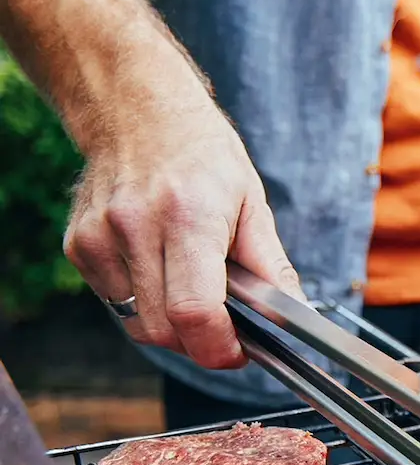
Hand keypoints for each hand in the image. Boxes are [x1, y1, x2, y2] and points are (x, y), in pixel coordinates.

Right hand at [63, 95, 302, 369]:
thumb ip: (272, 266)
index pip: (194, 311)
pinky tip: (160, 270)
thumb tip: (296, 316)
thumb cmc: (203, 157)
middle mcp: (135, 228)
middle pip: (163, 330)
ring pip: (137, 325)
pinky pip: (116, 304)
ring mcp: (99, 238)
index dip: (219, 347)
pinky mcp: (78, 247)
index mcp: (188, 218)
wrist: (137, 112)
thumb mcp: (253, 204)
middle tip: (224, 326)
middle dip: (199, 342)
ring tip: (192, 287)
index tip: (238, 352)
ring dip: (171, 326)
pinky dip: (144, 303)